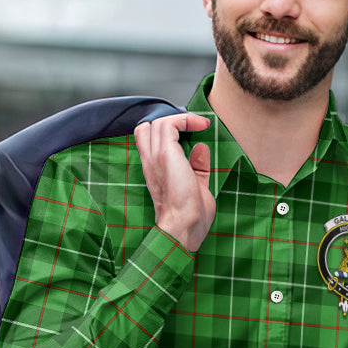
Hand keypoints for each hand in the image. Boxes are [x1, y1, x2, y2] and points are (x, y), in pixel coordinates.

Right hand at [134, 112, 213, 251]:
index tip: (191, 133)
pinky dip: (185, 120)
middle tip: (191, 129)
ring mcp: (155, 157)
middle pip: (147, 128)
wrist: (183, 227)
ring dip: (180, 119)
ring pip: (158, 123)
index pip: (147, 140)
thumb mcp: (197, 187)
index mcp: (154, 171)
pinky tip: (201, 125)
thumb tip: (201, 148)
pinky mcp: (165, 155)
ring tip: (199, 125)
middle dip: (169, 123)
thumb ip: (197, 167)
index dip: (166, 132)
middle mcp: (150, 162)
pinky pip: (169, 124)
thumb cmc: (190, 218)